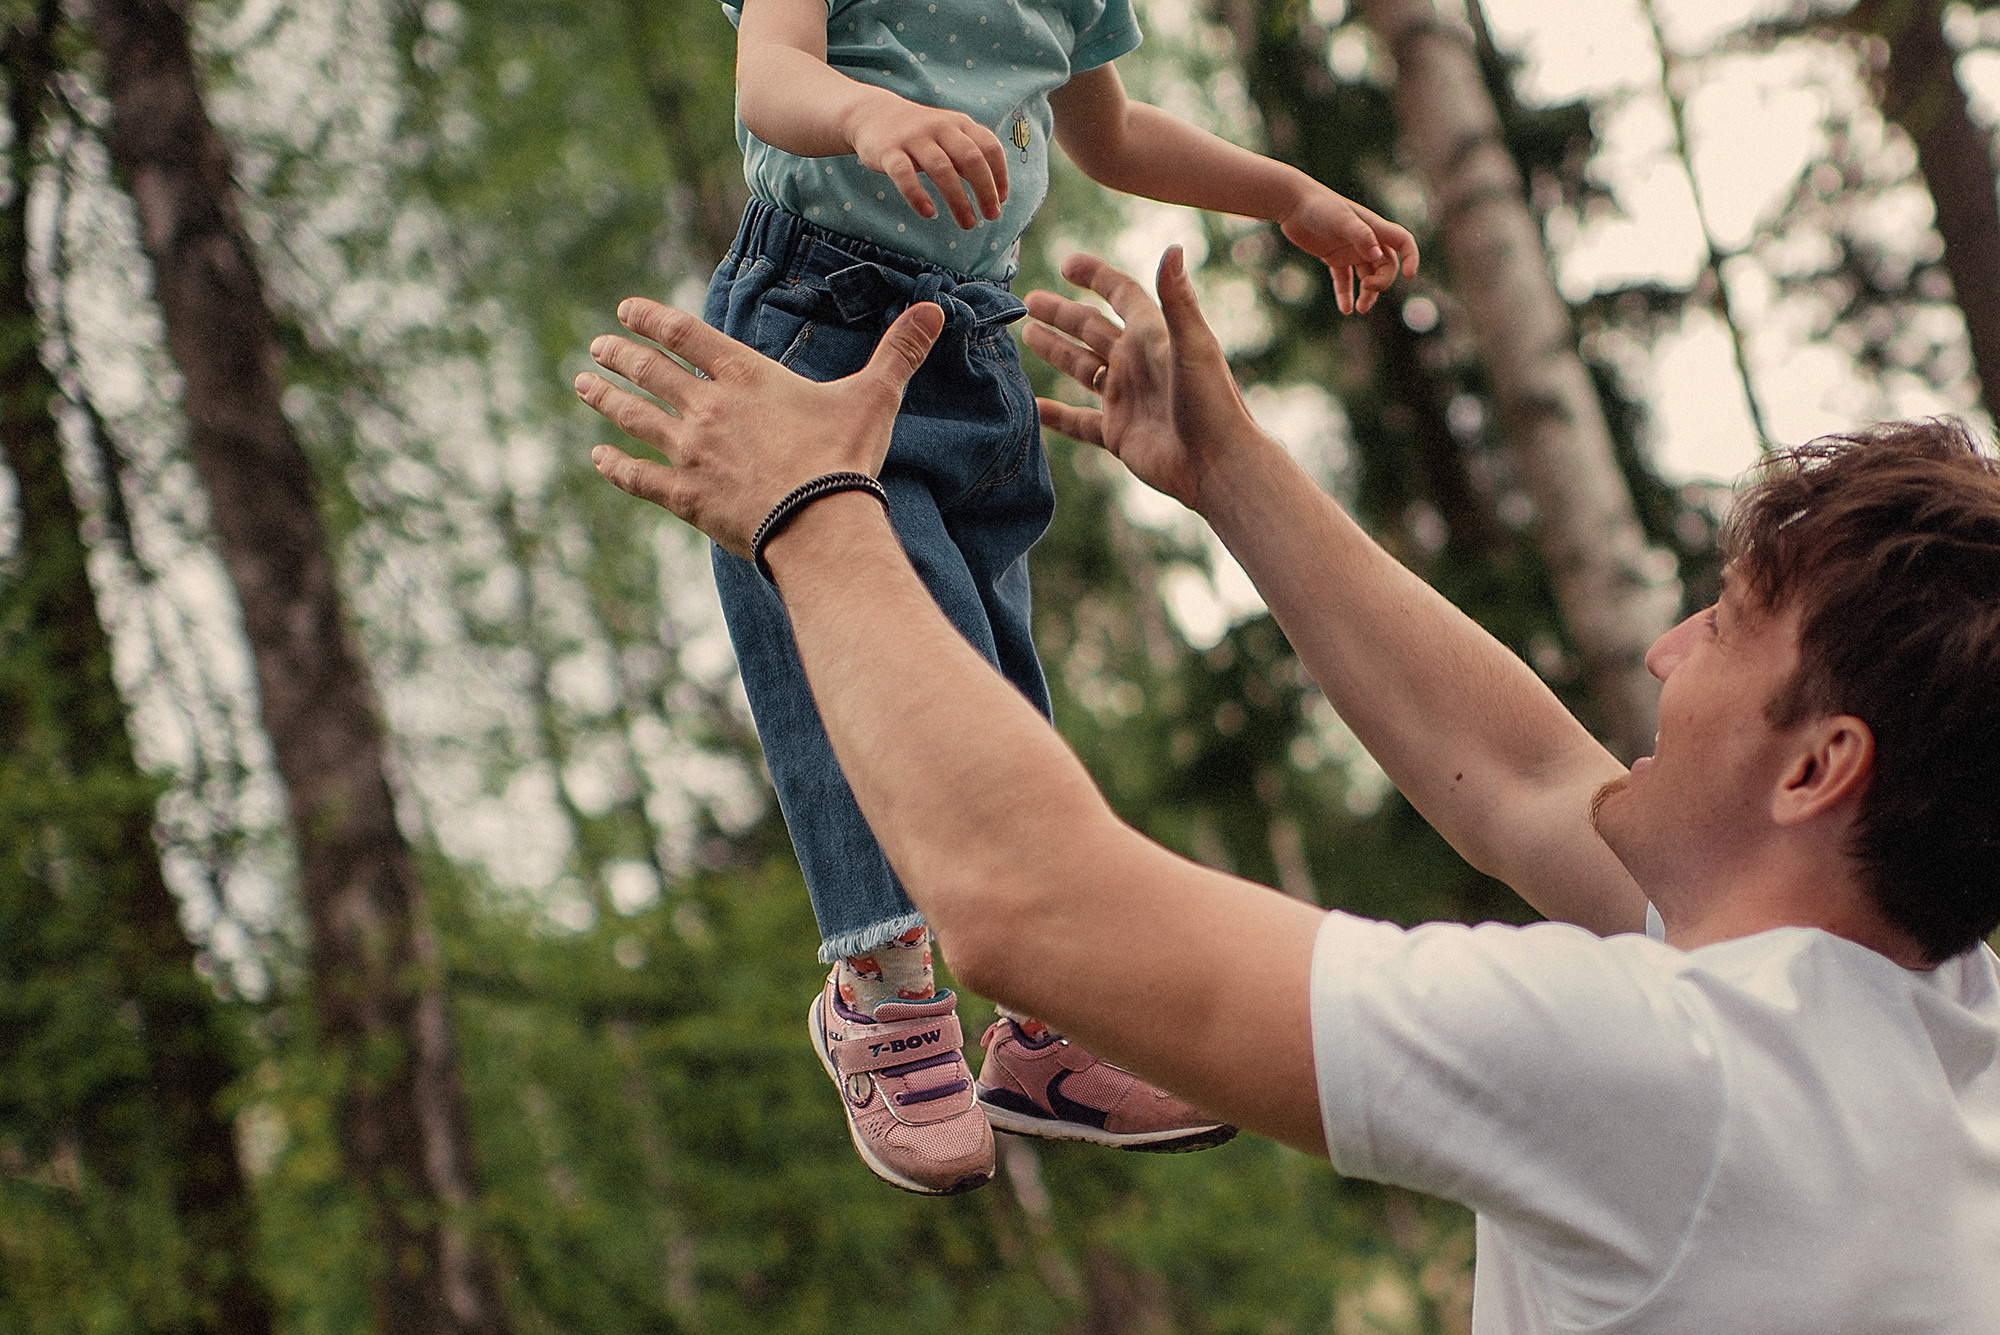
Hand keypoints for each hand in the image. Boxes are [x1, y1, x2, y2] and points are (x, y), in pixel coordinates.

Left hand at [575, 296, 942, 555]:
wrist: (819, 521)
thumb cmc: (845, 456)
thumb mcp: (875, 397)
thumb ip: (899, 352)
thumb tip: (936, 309)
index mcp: (744, 376)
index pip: (686, 335)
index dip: (652, 319)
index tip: (625, 310)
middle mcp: (706, 407)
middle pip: (651, 372)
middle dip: (621, 355)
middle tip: (598, 346)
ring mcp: (689, 452)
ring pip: (634, 418)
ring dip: (606, 399)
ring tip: (583, 385)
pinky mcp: (684, 496)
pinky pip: (638, 477)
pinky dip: (616, 467)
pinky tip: (598, 459)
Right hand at [845, 90, 1009, 229]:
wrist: (873, 115)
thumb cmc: (920, 135)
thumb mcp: (949, 138)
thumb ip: (970, 160)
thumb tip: (995, 194)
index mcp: (959, 124)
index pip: (989, 147)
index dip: (1000, 174)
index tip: (1001, 200)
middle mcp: (940, 127)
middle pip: (970, 158)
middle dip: (985, 189)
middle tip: (991, 216)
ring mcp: (913, 138)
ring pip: (941, 169)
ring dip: (958, 200)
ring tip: (968, 224)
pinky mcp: (889, 152)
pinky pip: (904, 175)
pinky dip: (917, 195)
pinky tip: (928, 213)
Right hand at [1022, 248, 1261, 513]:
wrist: (1215, 464)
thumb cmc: (1211, 402)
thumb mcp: (1193, 345)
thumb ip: (1177, 299)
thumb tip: (1173, 247)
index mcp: (1152, 336)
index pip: (1121, 295)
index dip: (1096, 276)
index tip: (1067, 264)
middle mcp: (1137, 363)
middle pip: (1092, 329)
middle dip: (1061, 313)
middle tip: (1030, 300)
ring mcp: (1126, 398)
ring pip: (1082, 368)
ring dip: (1056, 351)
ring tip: (1027, 334)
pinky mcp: (1118, 433)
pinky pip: (1079, 422)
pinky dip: (1056, 416)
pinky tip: (1034, 407)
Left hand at [1277, 187, 1418, 314]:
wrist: (1293, 204)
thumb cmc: (1319, 207)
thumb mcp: (1341, 220)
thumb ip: (1360, 236)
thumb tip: (1377, 258)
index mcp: (1374, 228)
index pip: (1403, 242)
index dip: (1411, 258)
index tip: (1409, 275)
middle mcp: (1366, 241)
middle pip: (1386, 266)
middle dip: (1382, 281)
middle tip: (1367, 288)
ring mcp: (1350, 250)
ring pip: (1367, 276)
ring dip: (1368, 294)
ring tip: (1360, 309)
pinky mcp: (1333, 257)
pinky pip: (1344, 279)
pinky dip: (1345, 294)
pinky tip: (1345, 309)